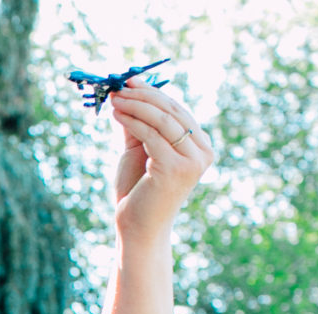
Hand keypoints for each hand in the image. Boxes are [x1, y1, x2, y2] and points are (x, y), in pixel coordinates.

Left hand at [107, 79, 213, 240]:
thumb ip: (138, 125)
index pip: (177, 110)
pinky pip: (151, 135)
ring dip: (135, 106)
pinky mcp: (176, 168)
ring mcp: (193, 161)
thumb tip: (128, 93)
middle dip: (143, 96)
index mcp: (200, 146)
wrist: (137, 228)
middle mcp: (203, 152)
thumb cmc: (137, 191)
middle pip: (171, 112)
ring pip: (162, 120)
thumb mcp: (139, 151)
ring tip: (114, 99)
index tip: (130, 81)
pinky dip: (132, 121)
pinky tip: (116, 115)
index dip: (152, 93)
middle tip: (119, 87)